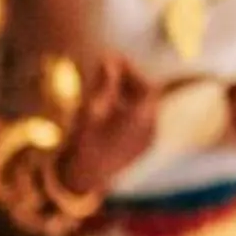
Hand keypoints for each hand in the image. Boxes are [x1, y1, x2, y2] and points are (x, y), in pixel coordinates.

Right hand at [55, 54, 161, 196]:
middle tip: (109, 71)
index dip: (132, 71)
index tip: (115, 61)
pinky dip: (128, 111)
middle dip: (129, 82)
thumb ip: (102, 83)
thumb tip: (108, 56)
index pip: (147, 86)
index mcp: (143, 119)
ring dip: (127, 96)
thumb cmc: (83, 142)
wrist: (83, 179)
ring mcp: (149, 140)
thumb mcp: (90, 109)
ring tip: (102, 90)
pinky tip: (107, 109)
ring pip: (144, 110)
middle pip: (147, 97)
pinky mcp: (142, 149)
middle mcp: (152, 129)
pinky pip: (141, 123)